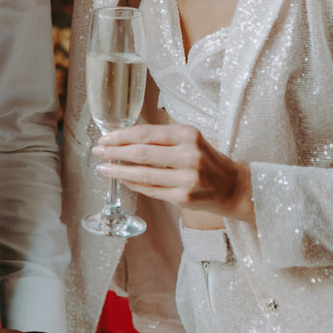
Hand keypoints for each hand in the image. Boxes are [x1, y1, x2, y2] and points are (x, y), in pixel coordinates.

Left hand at [93, 123, 254, 222]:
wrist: (234, 187)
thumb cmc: (207, 159)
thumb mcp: (189, 140)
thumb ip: (162, 138)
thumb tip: (125, 138)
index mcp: (188, 135)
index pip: (146, 133)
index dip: (122, 136)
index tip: (105, 137)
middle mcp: (188, 155)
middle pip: (141, 153)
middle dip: (115, 152)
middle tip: (98, 151)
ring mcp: (186, 179)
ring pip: (143, 174)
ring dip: (119, 171)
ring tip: (103, 167)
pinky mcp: (183, 198)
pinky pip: (151, 190)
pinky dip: (133, 184)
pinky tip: (122, 179)